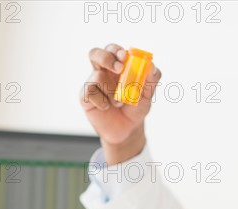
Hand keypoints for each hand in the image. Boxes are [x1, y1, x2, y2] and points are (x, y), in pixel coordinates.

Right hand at [80, 43, 161, 164]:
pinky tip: (106, 108)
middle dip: (106, 58)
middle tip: (119, 69)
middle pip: (95, 53)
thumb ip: (151, 79)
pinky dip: (102, 101)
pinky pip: (90, 92)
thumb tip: (152, 65)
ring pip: (97, 76)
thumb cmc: (136, 108)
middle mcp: (103, 71)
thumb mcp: (147, 94)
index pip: (112, 50)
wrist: (127, 130)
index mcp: (117, 66)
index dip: (116, 50)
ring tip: (119, 103)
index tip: (124, 57)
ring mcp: (92, 83)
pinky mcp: (85, 97)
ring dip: (111, 90)